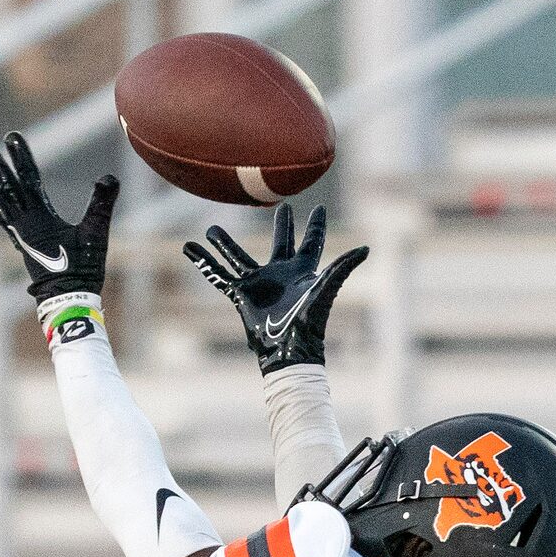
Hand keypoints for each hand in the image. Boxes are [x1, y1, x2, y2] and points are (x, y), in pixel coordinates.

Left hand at [0, 132, 116, 302]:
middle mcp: (25, 224)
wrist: (67, 301)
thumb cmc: (82, 270)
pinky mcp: (22, 245)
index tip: (12, 136)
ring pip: (0, 203)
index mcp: (40, 218)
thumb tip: (109, 178)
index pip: (28, 179)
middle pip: (6, 186)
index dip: (20, 157)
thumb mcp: (96, 235)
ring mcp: (21, 235)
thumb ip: (101, 206)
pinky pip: (3, 221)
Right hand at [184, 203, 367, 372]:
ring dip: (226, 243)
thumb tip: (367, 247)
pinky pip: (217, 275)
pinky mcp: (241, 294)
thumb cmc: (310, 320)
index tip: (317, 208)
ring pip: (239, 257)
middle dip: (282, 226)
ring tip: (213, 229)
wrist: (287, 348)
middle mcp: (281, 274)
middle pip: (281, 243)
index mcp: (303, 270)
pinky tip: (188, 248)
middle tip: (282, 207)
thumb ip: (344, 266)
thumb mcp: (327, 286)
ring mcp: (259, 283)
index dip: (315, 226)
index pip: (311, 242)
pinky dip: (203, 263)